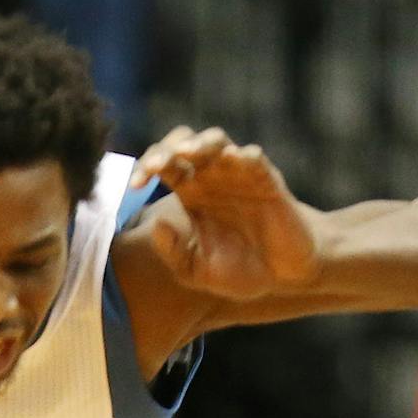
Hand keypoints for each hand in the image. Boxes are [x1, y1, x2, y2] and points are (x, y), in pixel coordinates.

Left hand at [133, 127, 319, 301]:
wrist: (283, 275)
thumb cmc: (237, 270)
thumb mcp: (196, 270)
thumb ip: (173, 251)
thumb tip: (156, 225)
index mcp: (189, 195)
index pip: (163, 168)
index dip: (146, 168)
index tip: (135, 184)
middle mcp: (211, 178)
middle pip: (185, 145)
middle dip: (168, 148)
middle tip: (156, 165)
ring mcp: (239, 176)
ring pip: (217, 142)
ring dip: (200, 143)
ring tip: (187, 153)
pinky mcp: (267, 181)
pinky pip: (254, 160)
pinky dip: (243, 156)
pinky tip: (231, 159)